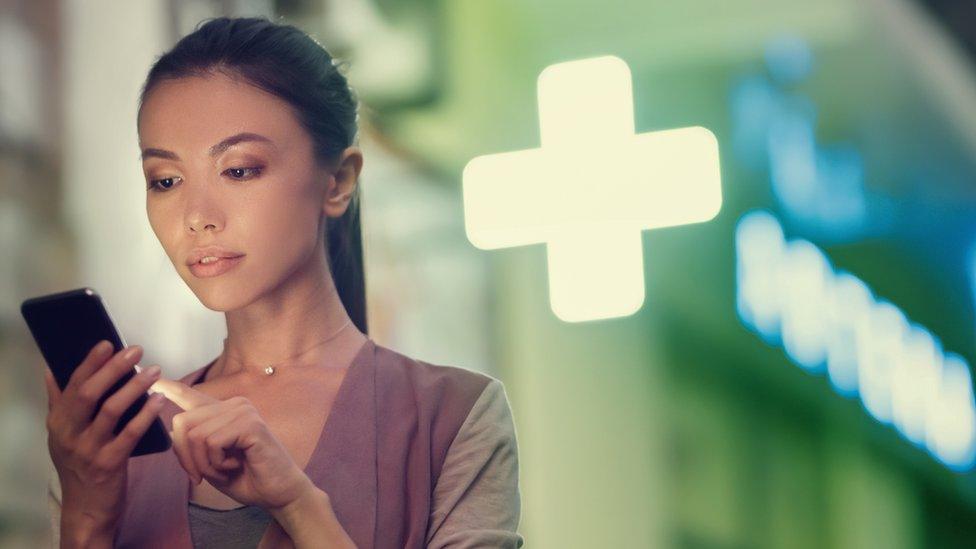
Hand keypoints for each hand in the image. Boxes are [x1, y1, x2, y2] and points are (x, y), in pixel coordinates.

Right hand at [43, 340, 165, 534]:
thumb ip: (58, 402)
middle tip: (135, 351)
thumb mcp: (61, 434)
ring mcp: (88, 450)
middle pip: (90, 394)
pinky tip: (159, 400)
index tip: (107, 343)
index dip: (90, 363)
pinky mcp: (109, 463)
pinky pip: (130, 434)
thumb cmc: (78, 464)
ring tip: (153, 371)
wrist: (86, 506)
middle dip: (113, 369)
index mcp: (58, 422)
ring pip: (111, 410)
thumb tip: (52, 369)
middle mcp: (69, 434)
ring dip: (134, 387)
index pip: (73, 385)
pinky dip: (146, 414)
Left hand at [150, 377, 312, 510]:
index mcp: (224, 413)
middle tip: (202, 477)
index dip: (171, 388)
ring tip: (224, 471)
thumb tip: (176, 430)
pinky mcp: (250, 423)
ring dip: (204, 464)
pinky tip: (235, 465)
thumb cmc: (247, 478)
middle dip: (186, 458)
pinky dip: (217, 464)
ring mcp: (243, 411)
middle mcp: (233, 405)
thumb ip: (195, 446)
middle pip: (183, 423)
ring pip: (196, 436)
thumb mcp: (211, 463)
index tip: (154, 380)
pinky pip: (212, 443)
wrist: (278, 492)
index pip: (192, 396)